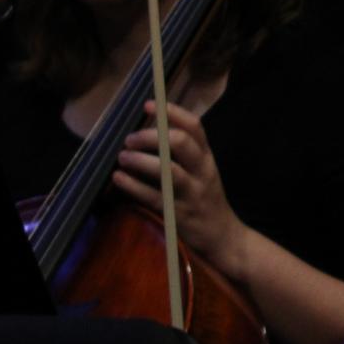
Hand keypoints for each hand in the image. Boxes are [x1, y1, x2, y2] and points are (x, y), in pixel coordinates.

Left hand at [115, 101, 248, 280]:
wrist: (224, 238)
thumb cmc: (206, 200)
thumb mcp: (203, 172)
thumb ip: (184, 153)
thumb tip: (150, 131)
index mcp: (207, 158)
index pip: (195, 127)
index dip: (171, 112)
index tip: (149, 105)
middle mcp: (202, 172)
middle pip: (180, 143)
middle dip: (150, 137)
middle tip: (130, 139)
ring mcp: (191, 194)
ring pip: (167, 170)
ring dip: (140, 160)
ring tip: (122, 157)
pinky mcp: (179, 214)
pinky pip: (153, 196)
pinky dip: (132, 185)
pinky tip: (118, 178)